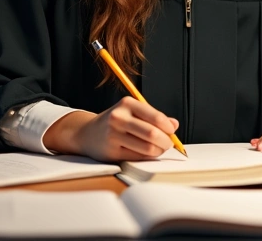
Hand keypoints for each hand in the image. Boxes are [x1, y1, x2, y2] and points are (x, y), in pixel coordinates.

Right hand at [45, 97, 178, 161]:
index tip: (171, 132)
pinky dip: (146, 157)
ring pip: (147, 148)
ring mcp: (113, 135)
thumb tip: (174, 124)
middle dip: (166, 142)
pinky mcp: (111, 152)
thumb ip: (154, 117)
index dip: (168, 127)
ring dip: (158, 151)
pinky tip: (145, 153)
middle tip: (168, 144)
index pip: (155, 117)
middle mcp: (118, 118)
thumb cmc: (116, 122)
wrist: (87, 134)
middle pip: (152, 134)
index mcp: (127, 104)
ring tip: (158, 149)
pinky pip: (138, 157)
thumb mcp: (133, 113)